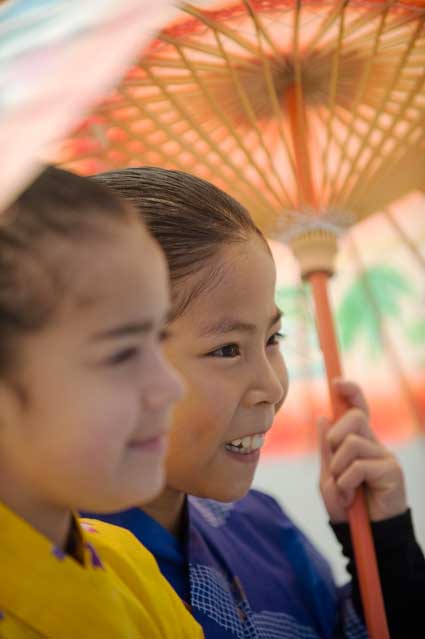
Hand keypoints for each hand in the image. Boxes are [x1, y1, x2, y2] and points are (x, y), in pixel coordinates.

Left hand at [318, 379, 406, 522]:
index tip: (338, 382)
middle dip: (335, 437)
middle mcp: (375, 444)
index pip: (359, 409)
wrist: (365, 538)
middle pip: (354, 417)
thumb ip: (326, 450)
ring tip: (344, 489)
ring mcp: (385, 456)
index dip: (351, 392)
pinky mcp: (392, 471)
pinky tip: (352, 498)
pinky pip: (359, 465)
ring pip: (352, 442)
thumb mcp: (329, 477)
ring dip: (338, 468)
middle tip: (334, 465)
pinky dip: (347, 483)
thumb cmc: (348, 508)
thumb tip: (323, 417)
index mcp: (359, 442)